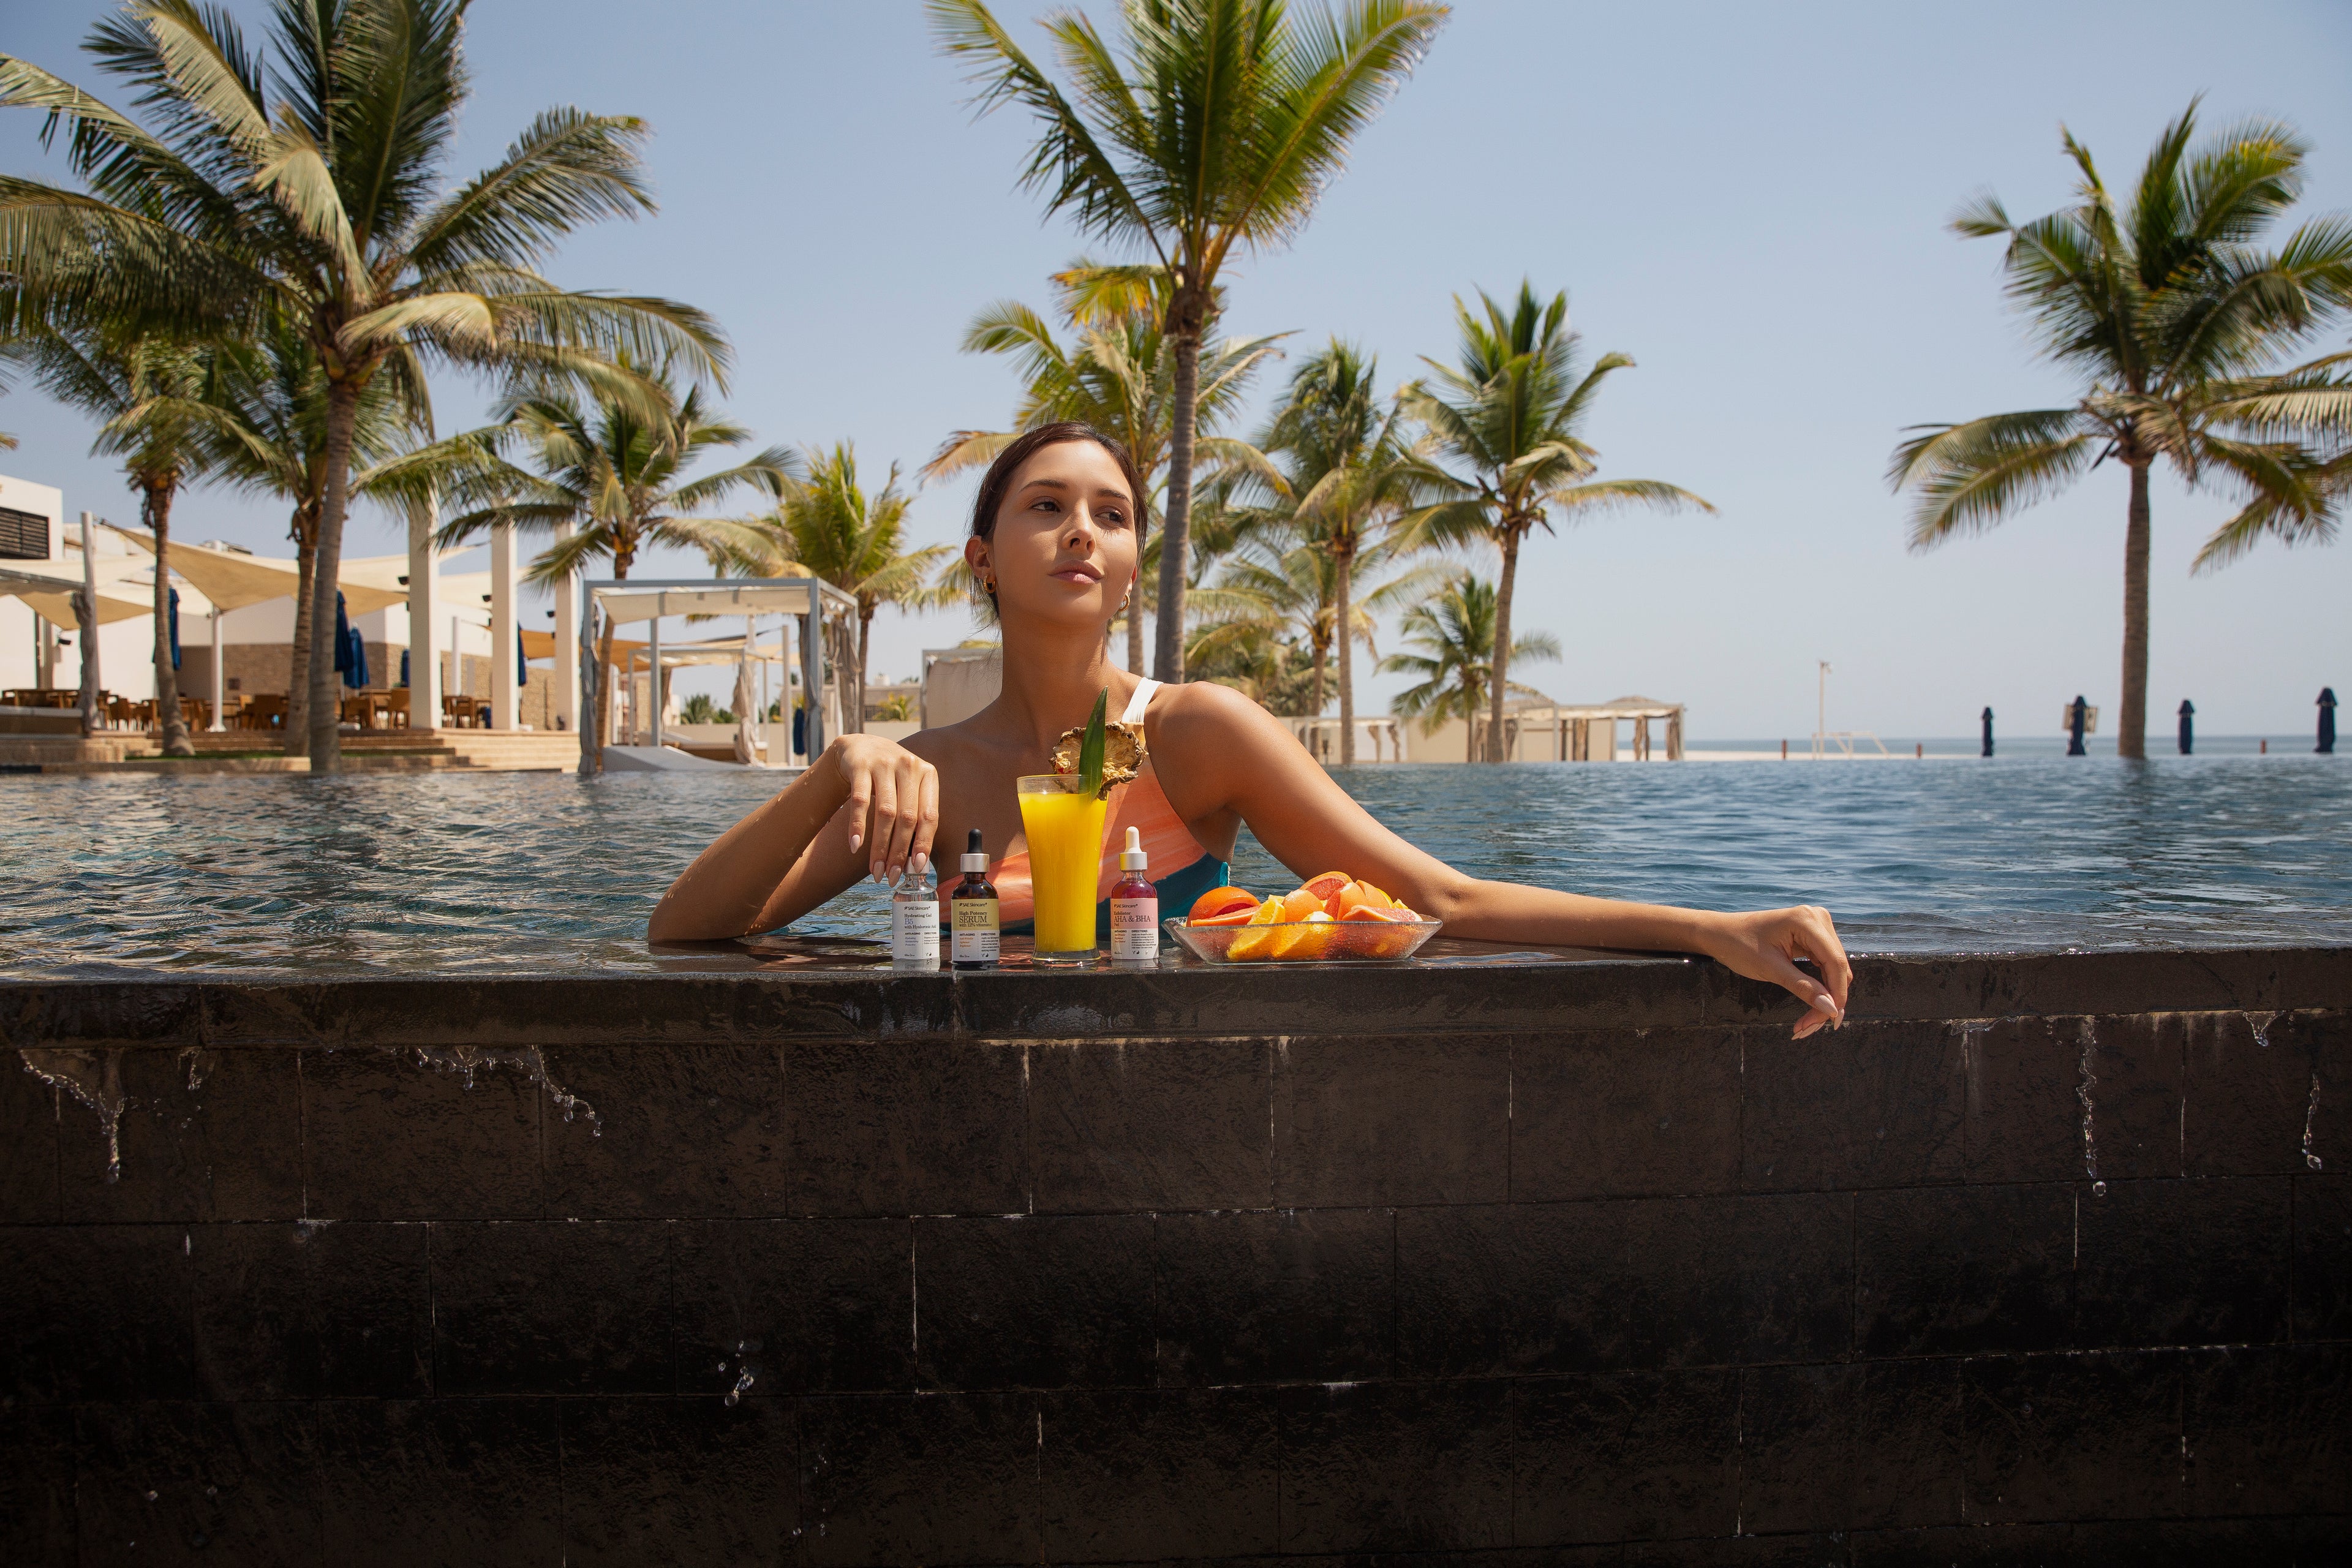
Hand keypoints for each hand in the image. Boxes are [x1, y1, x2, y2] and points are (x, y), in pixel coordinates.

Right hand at [830, 734, 938, 883]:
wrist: (860, 748)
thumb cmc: (890, 779)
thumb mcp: (908, 790)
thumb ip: (914, 818)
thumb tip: (914, 862)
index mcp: (928, 775)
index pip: (929, 815)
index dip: (924, 843)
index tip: (917, 867)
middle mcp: (909, 766)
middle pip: (907, 818)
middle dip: (899, 852)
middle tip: (892, 876)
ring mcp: (884, 763)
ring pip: (885, 813)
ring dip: (879, 846)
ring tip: (875, 869)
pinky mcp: (860, 765)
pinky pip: (860, 801)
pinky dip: (858, 826)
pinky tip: (856, 846)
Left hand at [1701, 906, 1852, 1037]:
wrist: (1719, 933)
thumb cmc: (1738, 946)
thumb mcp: (1770, 969)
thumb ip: (1803, 987)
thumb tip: (1831, 1009)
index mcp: (1807, 920)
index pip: (1835, 962)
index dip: (1837, 994)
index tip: (1830, 1022)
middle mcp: (1817, 918)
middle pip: (1838, 967)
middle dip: (1829, 999)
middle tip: (1809, 1027)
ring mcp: (1816, 926)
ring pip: (1834, 969)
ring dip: (1826, 996)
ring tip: (1807, 1023)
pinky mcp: (1812, 936)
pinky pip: (1824, 964)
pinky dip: (1819, 986)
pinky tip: (1811, 1004)